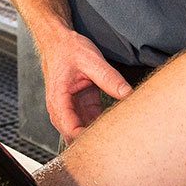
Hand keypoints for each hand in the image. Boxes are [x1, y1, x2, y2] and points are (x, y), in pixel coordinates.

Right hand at [39, 28, 131, 142]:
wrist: (58, 41)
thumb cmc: (67, 49)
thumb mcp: (91, 60)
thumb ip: (109, 78)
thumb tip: (127, 93)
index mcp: (59, 99)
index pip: (70, 129)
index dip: (86, 139)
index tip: (106, 142)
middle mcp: (61, 108)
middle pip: (75, 135)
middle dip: (93, 141)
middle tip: (117, 144)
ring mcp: (71, 108)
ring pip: (83, 130)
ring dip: (99, 134)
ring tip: (119, 137)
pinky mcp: (81, 105)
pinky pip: (91, 120)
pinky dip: (102, 124)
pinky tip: (117, 125)